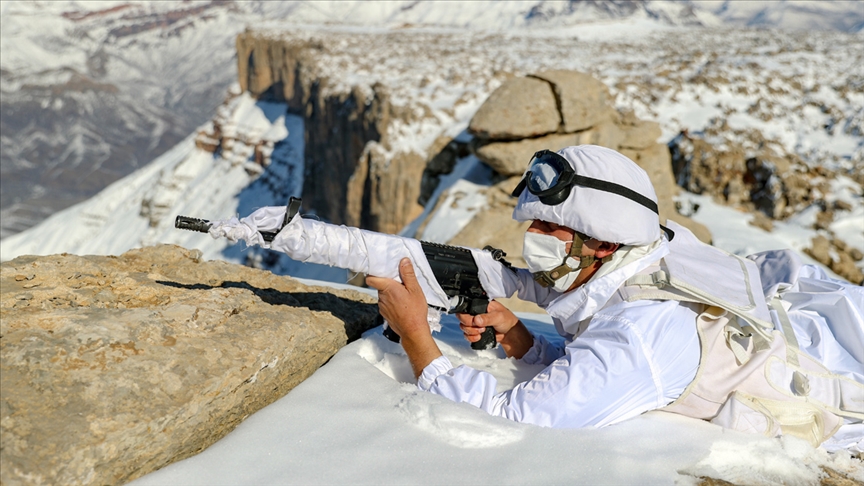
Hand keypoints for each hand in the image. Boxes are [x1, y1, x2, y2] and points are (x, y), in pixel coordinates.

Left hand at [366, 258, 441, 377]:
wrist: (413, 331)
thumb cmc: (415, 312)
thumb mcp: (415, 289)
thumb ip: (408, 274)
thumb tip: (404, 261)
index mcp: (388, 288)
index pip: (371, 278)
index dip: (374, 273)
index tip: (381, 270)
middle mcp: (382, 297)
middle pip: (379, 285)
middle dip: (388, 283)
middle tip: (400, 283)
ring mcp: (382, 306)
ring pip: (383, 295)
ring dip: (390, 293)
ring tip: (403, 295)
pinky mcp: (384, 313)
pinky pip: (385, 304)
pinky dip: (391, 302)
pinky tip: (402, 304)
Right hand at [457, 300, 518, 343]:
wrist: (509, 333)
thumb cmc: (506, 320)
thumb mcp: (499, 317)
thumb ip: (487, 318)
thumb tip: (476, 320)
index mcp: (480, 305)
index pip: (465, 307)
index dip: (466, 315)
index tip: (474, 321)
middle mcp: (475, 312)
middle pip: (462, 318)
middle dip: (469, 325)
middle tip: (481, 327)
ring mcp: (474, 322)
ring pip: (463, 327)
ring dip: (471, 332)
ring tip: (482, 332)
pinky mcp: (474, 331)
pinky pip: (466, 335)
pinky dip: (471, 338)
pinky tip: (479, 337)